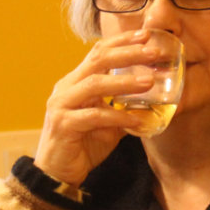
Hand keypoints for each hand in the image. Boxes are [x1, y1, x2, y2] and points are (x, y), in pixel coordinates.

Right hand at [33, 30, 156, 184]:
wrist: (57, 174)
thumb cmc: (81, 145)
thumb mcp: (107, 123)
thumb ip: (124, 109)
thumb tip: (153, 104)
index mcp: (76, 82)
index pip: (98, 52)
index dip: (122, 42)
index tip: (146, 35)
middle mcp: (67, 88)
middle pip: (98, 60)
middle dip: (127, 53)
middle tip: (153, 52)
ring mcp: (62, 105)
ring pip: (95, 84)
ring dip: (125, 82)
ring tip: (150, 82)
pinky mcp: (64, 125)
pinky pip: (94, 116)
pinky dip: (118, 117)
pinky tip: (136, 120)